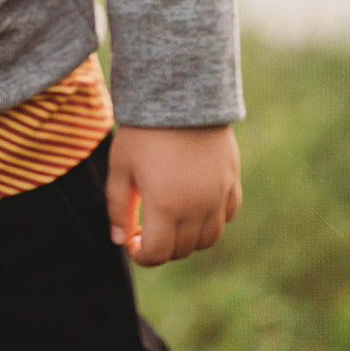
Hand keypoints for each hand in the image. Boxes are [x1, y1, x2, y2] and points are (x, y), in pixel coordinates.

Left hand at [106, 123, 240, 266]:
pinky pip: (226, 216)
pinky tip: (194, 203)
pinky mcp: (232, 181)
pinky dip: (211, 219)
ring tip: (170, 217)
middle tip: (146, 228)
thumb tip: (119, 239)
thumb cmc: (144, 130)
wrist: (181, 94)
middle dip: (162, 246)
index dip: (141, 255)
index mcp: (166, 206)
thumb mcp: (120, 166)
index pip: (157, 254)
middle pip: (182, 250)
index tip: (132, 242)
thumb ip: (117, 206)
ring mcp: (218, 196)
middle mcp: (197, 208)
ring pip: (208, 239)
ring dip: (187, 238)